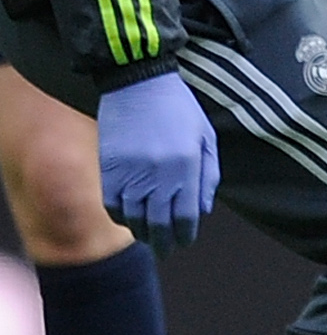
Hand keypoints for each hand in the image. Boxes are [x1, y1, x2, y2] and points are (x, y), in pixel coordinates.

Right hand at [98, 72, 219, 249]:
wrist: (138, 84)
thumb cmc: (180, 110)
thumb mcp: (206, 137)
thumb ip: (208, 175)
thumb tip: (203, 211)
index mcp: (187, 166)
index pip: (186, 216)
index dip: (185, 234)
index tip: (185, 241)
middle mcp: (159, 174)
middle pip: (159, 223)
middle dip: (164, 242)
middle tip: (167, 249)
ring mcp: (131, 173)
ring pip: (134, 218)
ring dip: (142, 233)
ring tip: (149, 237)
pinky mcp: (109, 168)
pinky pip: (112, 205)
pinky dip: (121, 217)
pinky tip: (129, 219)